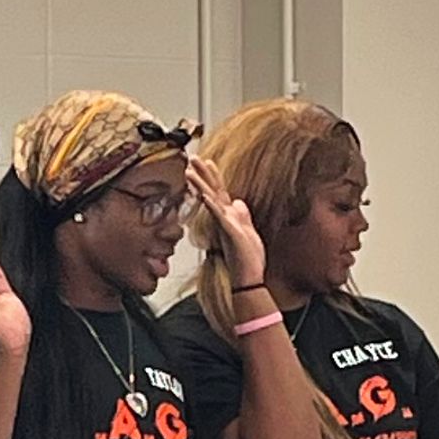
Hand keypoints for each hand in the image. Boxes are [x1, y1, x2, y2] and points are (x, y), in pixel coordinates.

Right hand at [190, 157, 266, 289]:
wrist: (248, 280)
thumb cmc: (248, 260)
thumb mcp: (248, 231)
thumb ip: (242, 215)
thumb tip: (238, 202)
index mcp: (228, 218)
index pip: (219, 192)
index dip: (213, 176)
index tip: (207, 161)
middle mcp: (224, 220)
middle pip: (212, 191)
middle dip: (202, 174)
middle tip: (191, 158)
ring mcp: (225, 226)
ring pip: (211, 201)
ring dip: (200, 185)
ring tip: (190, 172)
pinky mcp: (230, 233)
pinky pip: (219, 217)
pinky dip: (212, 205)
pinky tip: (204, 195)